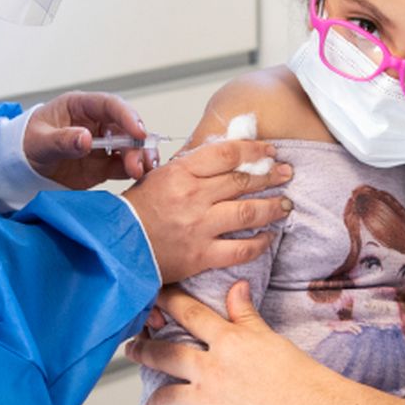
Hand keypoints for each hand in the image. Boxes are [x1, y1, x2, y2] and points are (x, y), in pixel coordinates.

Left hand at [23, 91, 151, 189]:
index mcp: (80, 106)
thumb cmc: (27, 142)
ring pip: (130, 147)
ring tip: (141, 172)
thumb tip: (86, 139)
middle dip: (137, 145)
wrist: (20, 166)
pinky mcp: (103, 165)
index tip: (138, 131)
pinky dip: (133, 171)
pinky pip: (123, 166)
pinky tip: (140, 178)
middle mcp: (96, 123)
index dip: (127, 116)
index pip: (110, 105)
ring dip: (140, 158)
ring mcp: (103, 144)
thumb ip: (62, 140)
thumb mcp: (39, 141)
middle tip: (139, 163)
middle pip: (126, 128)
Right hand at [121, 140, 293, 283]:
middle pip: (243, 180)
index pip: (227, 154)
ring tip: (286, 204)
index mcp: (181, 173)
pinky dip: (260, 243)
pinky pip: (240, 249)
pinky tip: (269, 238)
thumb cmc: (136, 212)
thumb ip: (191, 166)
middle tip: (287, 173)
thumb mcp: (159, 176)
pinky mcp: (201, 255)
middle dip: (271, 175)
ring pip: (248, 212)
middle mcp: (193, 197)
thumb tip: (225, 158)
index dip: (255, 149)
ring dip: (273, 207)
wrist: (117, 247)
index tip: (270, 150)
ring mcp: (199, 227)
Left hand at [129, 281, 349, 404]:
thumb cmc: (299, 376)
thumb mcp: (269, 337)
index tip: (151, 298)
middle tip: (132, 350)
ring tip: (152, 404)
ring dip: (154, 402)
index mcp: (227, 340)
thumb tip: (236, 286)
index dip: (166, 303)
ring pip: (163, 399)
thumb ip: (245, 314)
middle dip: (142, 351)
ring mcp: (207, 401)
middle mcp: (211, 368)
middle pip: (163, 355)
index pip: (188, 313)